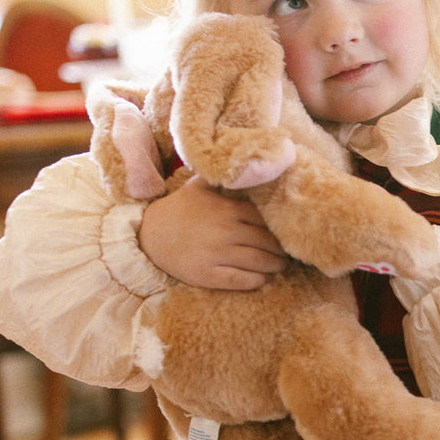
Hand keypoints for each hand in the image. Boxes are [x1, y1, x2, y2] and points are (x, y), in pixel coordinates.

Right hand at [138, 175, 286, 289]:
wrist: (149, 236)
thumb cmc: (178, 210)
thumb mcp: (197, 187)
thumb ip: (220, 178)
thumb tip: (239, 158)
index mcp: (227, 210)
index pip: (264, 218)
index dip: (279, 226)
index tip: (288, 230)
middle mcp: (226, 231)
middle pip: (267, 241)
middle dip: (282, 248)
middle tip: (290, 252)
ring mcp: (217, 254)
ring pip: (259, 262)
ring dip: (275, 266)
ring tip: (281, 266)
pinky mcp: (209, 275)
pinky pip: (241, 280)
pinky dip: (257, 281)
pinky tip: (264, 279)